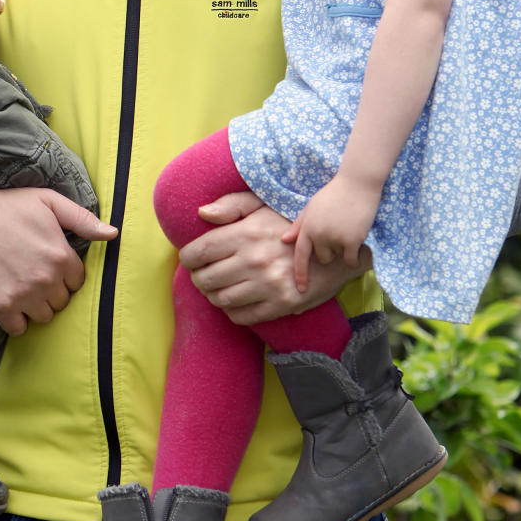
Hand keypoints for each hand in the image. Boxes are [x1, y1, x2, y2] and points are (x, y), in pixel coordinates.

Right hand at [0, 184, 115, 335]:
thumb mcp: (48, 201)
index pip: (78, 282)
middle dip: (52, 291)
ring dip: (35, 306)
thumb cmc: (6, 206)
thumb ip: (82, 219)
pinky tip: (8, 300)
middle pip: (62, 302)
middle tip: (33, 275)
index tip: (50, 266)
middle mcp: (45, 279)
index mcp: (61, 256)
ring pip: (43, 316)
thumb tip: (113, 233)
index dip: (65, 274)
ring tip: (22, 287)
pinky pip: (19, 328)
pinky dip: (15, 320)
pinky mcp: (0, 306)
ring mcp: (23, 295)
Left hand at [179, 189, 368, 324]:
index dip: (187, 259)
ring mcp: (268, 285)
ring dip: (213, 296)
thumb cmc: (291, 224)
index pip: (198, 252)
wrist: (333, 250)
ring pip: (220, 300)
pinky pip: (241, 316)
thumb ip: (232, 206)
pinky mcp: (281, 304)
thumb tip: (202, 214)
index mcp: (247, 233)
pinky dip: (231, 312)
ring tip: (218, 288)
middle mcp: (255, 260)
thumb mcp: (263, 205)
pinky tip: (235, 300)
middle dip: (199, 279)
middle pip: (205, 279)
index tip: (191, 259)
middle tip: (204, 275)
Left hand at [281, 175, 379, 290]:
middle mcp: (318, 235)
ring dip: (342, 250)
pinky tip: (357, 244)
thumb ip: (299, 225)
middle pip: (322, 258)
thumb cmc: (334, 194)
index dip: (300, 274)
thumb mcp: (312, 207)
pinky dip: (354, 258)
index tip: (300, 289)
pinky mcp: (351, 240)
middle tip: (338, 231)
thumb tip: (284, 240)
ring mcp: (334, 238)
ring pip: (337, 258)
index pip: (300, 255)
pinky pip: (350, 260)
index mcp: (307, 227)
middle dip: (330, 251)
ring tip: (348, 230)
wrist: (357, 183)